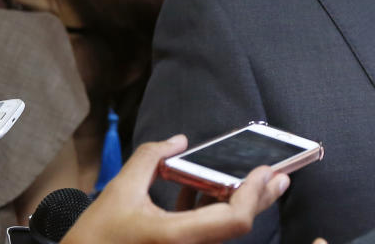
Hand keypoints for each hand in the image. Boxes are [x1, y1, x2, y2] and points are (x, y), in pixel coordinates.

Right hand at [60, 135, 289, 243]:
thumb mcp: (119, 191)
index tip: (264, 171)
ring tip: (254, 179)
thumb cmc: (94, 239)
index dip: (254, 195)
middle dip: (261, 198)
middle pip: (238, 226)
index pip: (235, 220)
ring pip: (224, 230)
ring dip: (240, 203)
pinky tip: (204, 192)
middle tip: (280, 176)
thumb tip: (178, 140)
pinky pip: (207, 234)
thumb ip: (150, 158)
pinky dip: (214, 213)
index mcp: (176, 237)